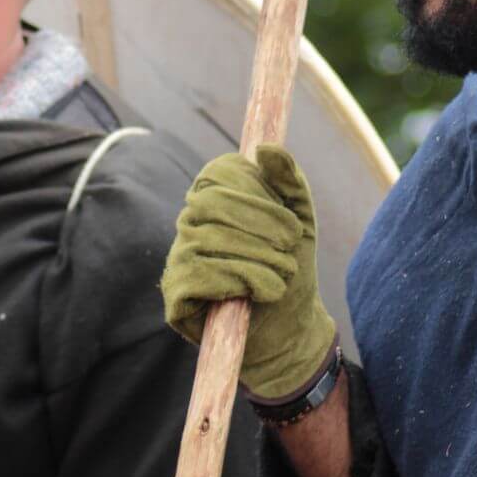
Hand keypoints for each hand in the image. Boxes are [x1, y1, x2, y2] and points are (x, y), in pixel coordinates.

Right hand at [162, 144, 335, 398]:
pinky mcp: (176, 292)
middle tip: (290, 252)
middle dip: (262, 227)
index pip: (220, 171)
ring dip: (257, 258)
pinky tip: (259, 293)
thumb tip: (264, 148)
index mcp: (215, 197)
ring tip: (283, 277)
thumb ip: (289, 180)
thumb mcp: (301, 219)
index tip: (291, 223)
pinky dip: (236, 281)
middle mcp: (190, 222)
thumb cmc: (291, 267)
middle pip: (213, 202)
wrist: (291, 328)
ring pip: (208, 238)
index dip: (258, 193)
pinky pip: (197, 274)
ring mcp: (179, 256)